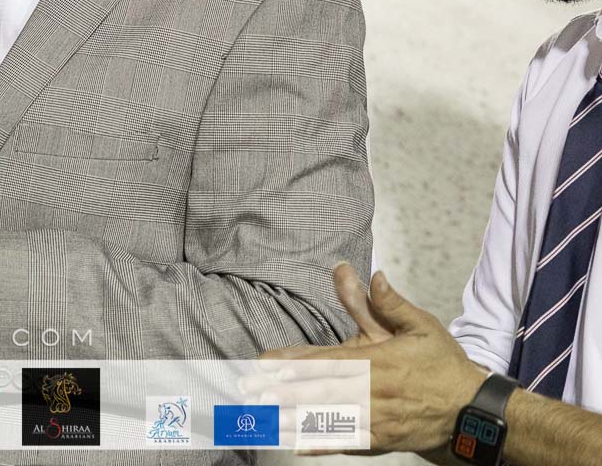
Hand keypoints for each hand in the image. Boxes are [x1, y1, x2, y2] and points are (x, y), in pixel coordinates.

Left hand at [249, 262, 487, 453]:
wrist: (473, 413)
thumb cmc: (443, 367)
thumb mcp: (420, 327)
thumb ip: (388, 304)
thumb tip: (371, 275)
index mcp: (377, 362)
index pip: (326, 360)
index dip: (294, 362)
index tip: (264, 363)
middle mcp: (371, 392)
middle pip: (318, 390)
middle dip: (280, 390)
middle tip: (247, 391)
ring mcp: (375, 419)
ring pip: (326, 418)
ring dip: (290, 417)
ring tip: (258, 417)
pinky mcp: (380, 440)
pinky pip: (344, 441)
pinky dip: (319, 443)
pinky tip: (293, 444)